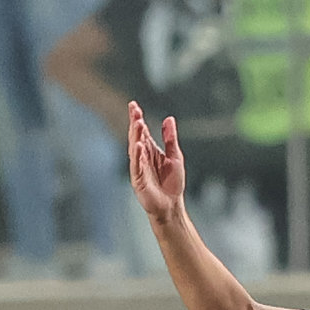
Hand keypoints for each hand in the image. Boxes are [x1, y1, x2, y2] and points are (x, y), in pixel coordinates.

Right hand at [128, 102, 186, 225]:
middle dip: (135, 123)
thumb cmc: (172, 183)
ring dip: (136, 136)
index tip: (134, 105)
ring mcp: (139, 168)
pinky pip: (136, 165)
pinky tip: (138, 145)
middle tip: (135, 110)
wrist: (171, 205)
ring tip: (138, 123)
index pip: (142, 131)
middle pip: (137, 137)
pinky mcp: (138, 180)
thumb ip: (170, 138)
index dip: (137, 118)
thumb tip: (169, 119)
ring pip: (135, 149)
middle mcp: (142, 157)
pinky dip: (137, 155)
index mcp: (150, 150)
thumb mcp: (175, 156)